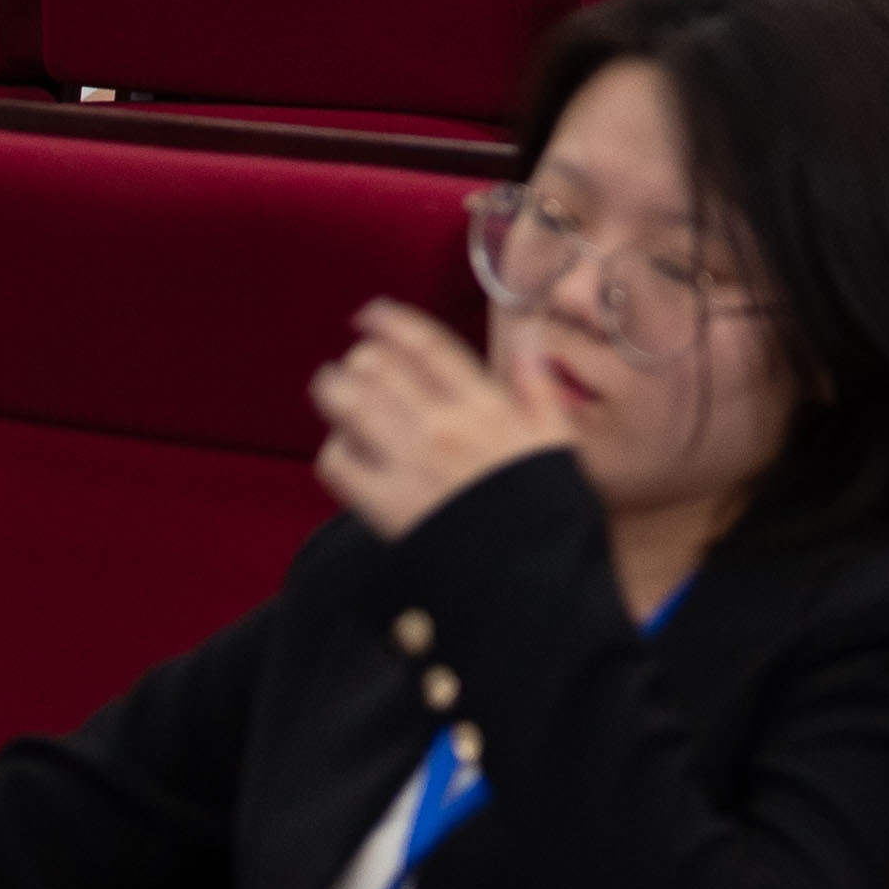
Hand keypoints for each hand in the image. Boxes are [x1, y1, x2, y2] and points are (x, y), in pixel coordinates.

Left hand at [311, 297, 573, 541]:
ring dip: (335, 391)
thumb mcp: (556, 439)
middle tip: (356, 363)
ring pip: (351, 405)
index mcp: (487, 405)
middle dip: (361, 359)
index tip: (370, 313)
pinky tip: (345, 448)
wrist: (532, 574)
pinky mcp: (386, 503)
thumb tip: (528, 335)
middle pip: (379, 368)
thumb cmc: (547, 509)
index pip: (429, 347)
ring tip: (331, 389)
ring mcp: (411, 462)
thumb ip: (537, 385)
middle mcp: (443, 425)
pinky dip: (336, 448)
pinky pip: (340, 461)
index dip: (393, 323)